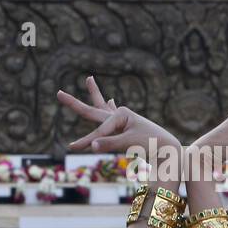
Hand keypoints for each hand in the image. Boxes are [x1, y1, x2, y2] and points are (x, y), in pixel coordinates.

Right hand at [58, 76, 181, 179]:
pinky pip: (113, 115)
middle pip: (93, 109)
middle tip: (58, 93)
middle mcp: (120, 115)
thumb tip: (91, 147)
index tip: (73, 147)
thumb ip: (110, 143)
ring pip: (103, 107)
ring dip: (95, 93)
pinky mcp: (126, 127)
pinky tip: (109, 99)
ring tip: (89, 79)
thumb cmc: (152, 144)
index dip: (87, 140)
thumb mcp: (130, 143)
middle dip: (75, 103)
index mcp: (120, 115)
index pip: (99, 131)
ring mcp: (123, 120)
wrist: (168, 148)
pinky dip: (109, 106)